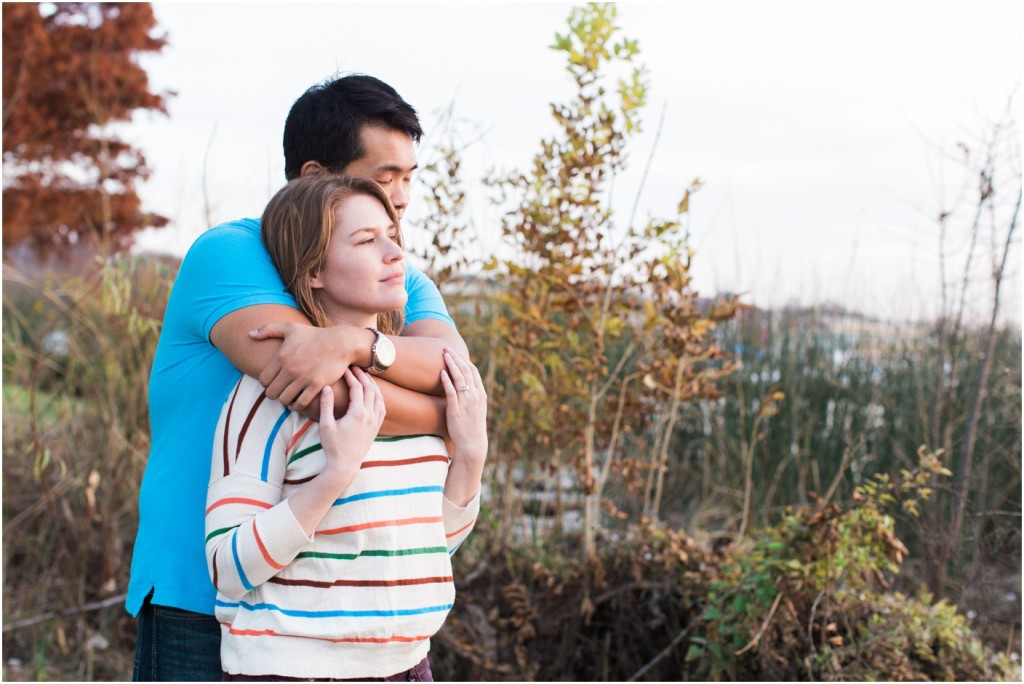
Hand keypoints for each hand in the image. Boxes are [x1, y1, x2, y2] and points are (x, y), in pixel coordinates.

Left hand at [251, 322, 360, 410]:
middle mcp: (290, 368)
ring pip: (285, 400)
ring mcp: (304, 378)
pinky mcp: (316, 385)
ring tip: (290, 396)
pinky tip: (300, 400)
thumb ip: (268, 329)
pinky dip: (298, 405)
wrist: (340, 343)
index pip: (263, 380)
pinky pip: (301, 403)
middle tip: (282, 391)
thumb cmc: (314, 335)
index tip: (275, 382)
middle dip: (275, 394)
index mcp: (281, 356)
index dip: (267, 384)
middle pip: (272, 393)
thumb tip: (249, 334)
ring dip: (286, 400)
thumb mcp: (291, 328)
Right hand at [317, 368, 384, 479]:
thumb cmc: (333, 446)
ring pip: (379, 397)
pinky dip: (379, 397)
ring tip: (365, 376)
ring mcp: (375, 422)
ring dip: (373, 385)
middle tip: (356, 367)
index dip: (351, 376)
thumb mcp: (326, 425)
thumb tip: (326, 387)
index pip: (357, 388)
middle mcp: (369, 416)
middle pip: (370, 389)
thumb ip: (326, 405)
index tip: (345, 368)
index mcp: (358, 413)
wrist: (345, 465)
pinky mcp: (376, 428)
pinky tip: (374, 394)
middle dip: (364, 376)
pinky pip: (382, 408)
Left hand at [439, 348, 487, 464]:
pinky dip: (447, 381)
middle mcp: (475, 396)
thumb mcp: (476, 408)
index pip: (473, 372)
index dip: (464, 360)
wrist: (472, 443)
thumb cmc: (472, 426)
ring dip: (451, 364)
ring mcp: (466, 402)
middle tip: (446, 349)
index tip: (456, 353)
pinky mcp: (456, 410)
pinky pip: (451, 392)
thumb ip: (471, 396)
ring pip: (459, 378)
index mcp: (480, 394)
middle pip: (465, 371)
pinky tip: (442, 373)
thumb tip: (463, 385)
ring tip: (443, 355)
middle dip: (456, 358)